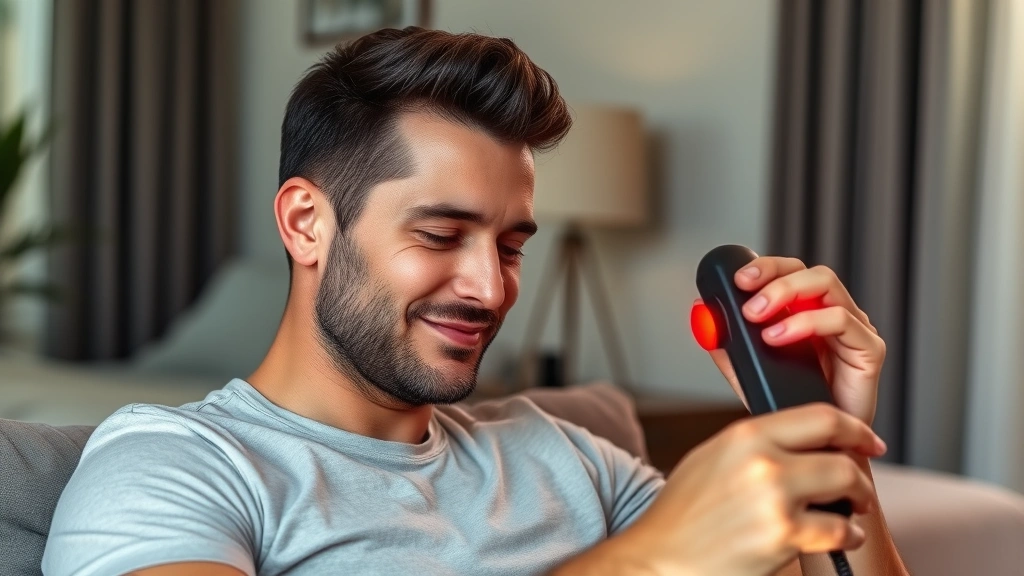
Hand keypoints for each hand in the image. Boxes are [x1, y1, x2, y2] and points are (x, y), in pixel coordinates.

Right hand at [617, 404, 886, 575]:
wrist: (660, 558)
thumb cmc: (682, 515)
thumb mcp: (712, 458)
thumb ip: (754, 443)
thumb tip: (799, 439)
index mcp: (744, 435)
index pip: (820, 416)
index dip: (854, 429)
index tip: (867, 440)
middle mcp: (761, 460)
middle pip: (840, 454)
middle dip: (858, 474)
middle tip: (858, 487)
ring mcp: (774, 498)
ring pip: (846, 487)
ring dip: (857, 504)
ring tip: (848, 514)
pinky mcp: (783, 535)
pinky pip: (838, 530)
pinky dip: (846, 536)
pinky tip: (838, 538)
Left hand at [697, 257, 884, 426]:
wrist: (815, 450)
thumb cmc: (788, 406)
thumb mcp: (746, 369)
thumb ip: (726, 341)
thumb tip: (702, 310)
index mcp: (807, 312)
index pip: (789, 271)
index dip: (765, 266)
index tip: (737, 278)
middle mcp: (833, 314)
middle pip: (809, 271)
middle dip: (773, 276)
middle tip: (745, 295)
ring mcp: (853, 329)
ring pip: (826, 285)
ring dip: (785, 294)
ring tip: (757, 318)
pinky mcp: (869, 350)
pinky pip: (841, 320)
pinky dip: (806, 322)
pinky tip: (779, 337)